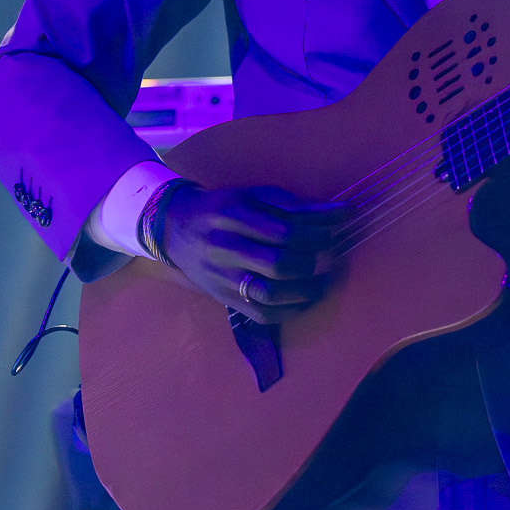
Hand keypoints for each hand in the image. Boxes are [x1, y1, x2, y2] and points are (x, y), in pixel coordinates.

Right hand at [147, 184, 345, 323]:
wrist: (173, 228)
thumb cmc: (221, 208)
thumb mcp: (250, 195)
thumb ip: (291, 205)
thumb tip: (336, 213)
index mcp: (232, 216)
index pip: (282, 231)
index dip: (315, 235)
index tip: (334, 232)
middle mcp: (224, 248)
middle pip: (277, 265)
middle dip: (312, 263)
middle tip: (329, 258)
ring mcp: (222, 278)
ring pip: (269, 294)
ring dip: (305, 291)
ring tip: (322, 281)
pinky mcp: (223, 298)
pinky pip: (261, 314)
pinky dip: (290, 310)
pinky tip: (304, 298)